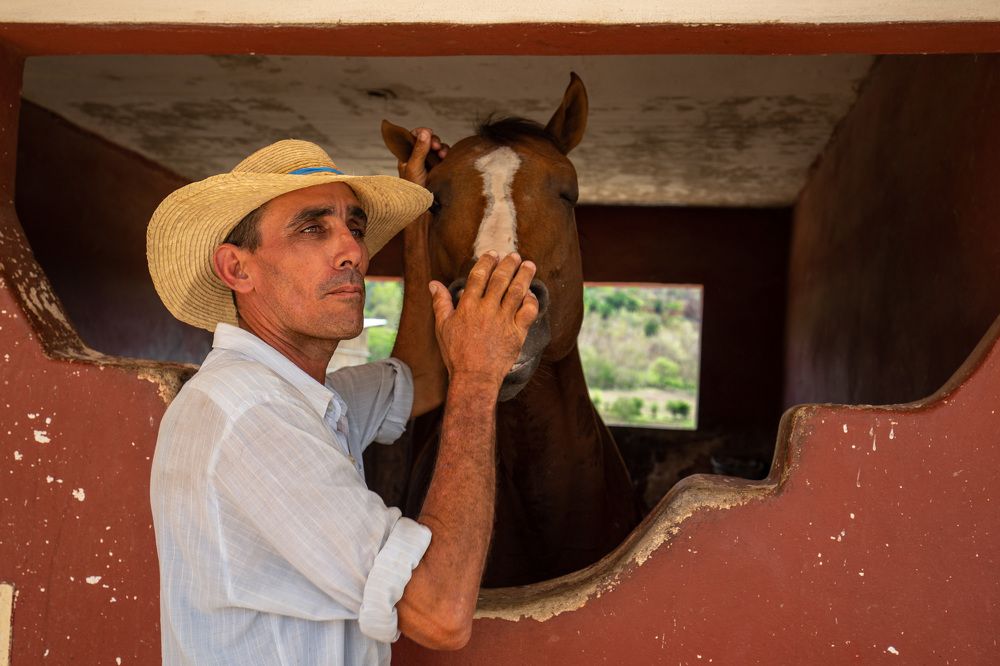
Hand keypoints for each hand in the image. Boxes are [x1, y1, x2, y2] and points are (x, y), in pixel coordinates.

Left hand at [398, 127, 448, 186]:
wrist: (423, 208)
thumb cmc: (413, 190)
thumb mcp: (414, 167)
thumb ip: (419, 150)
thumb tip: (424, 132)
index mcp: (407, 156)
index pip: (412, 137)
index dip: (421, 133)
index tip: (428, 133)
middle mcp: (418, 158)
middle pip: (427, 140)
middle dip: (433, 141)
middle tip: (436, 146)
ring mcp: (430, 163)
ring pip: (437, 148)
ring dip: (441, 148)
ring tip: (442, 154)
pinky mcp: (440, 169)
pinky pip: (445, 156)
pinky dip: (447, 154)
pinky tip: (446, 158)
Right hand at [428, 252, 538, 389]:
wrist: (474, 377)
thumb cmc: (456, 353)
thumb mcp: (443, 327)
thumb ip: (440, 303)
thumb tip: (433, 284)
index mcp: (468, 306)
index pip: (479, 276)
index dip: (487, 262)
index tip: (493, 254)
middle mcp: (487, 309)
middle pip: (500, 279)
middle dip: (508, 264)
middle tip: (514, 255)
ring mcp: (504, 320)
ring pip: (517, 291)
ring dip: (524, 276)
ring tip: (529, 265)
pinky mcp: (517, 333)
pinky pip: (528, 311)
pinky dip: (531, 300)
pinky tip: (530, 294)